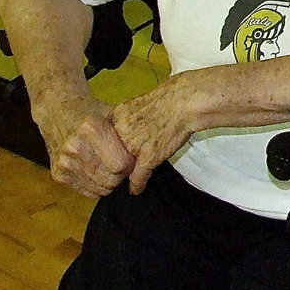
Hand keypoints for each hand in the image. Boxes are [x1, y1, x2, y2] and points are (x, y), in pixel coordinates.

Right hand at [32, 91, 133, 198]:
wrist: (57, 111)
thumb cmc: (92, 112)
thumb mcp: (114, 114)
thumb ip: (129, 134)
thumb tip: (147, 155)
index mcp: (91, 129)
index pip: (120, 164)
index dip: (131, 163)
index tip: (132, 156)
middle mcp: (75, 147)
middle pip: (111, 179)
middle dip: (122, 174)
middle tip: (123, 162)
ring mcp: (64, 162)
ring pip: (101, 189)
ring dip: (111, 181)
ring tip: (110, 165)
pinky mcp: (58, 175)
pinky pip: (89, 192)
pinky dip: (98, 185)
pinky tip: (98, 170)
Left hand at [112, 71, 204, 194]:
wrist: (185, 102)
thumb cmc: (169, 99)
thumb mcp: (138, 103)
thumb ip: (128, 117)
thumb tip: (126, 127)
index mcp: (117, 116)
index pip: (104, 138)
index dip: (108, 148)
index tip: (109, 154)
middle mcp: (121, 132)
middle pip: (110, 154)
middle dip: (114, 162)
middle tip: (116, 169)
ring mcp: (134, 147)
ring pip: (122, 168)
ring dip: (123, 175)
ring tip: (122, 181)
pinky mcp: (148, 158)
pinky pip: (138, 177)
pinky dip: (137, 185)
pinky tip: (136, 189)